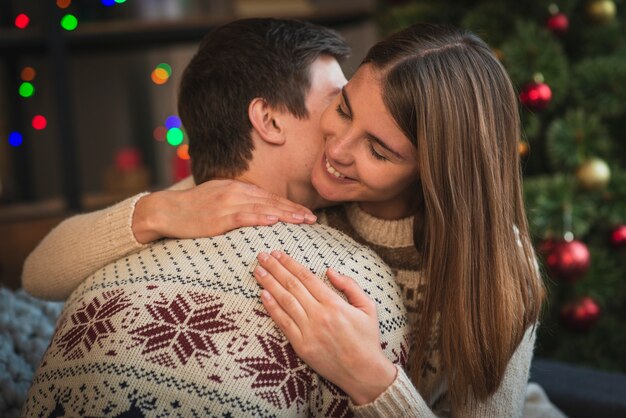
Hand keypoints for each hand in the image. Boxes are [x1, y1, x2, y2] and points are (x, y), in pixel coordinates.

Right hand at [132, 180, 316, 242]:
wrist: (166, 210)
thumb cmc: (193, 208)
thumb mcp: (219, 197)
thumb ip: (239, 201)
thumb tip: (259, 210)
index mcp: (237, 188)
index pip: (270, 197)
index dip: (290, 205)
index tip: (307, 213)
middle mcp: (235, 193)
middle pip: (272, 201)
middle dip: (294, 210)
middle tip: (313, 218)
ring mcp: (227, 204)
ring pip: (263, 208)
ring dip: (285, 214)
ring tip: (303, 221)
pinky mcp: (218, 217)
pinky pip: (244, 216)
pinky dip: (261, 217)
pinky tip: (275, 220)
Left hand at [253, 250, 396, 404]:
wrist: (364, 372)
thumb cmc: (367, 339)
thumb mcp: (368, 307)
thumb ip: (350, 286)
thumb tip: (329, 271)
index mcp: (334, 304)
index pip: (307, 277)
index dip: (290, 264)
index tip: (278, 253)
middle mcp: (319, 315)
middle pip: (292, 286)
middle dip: (275, 268)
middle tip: (262, 256)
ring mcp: (308, 331)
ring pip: (284, 301)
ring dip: (269, 284)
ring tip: (258, 271)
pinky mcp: (301, 346)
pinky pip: (283, 323)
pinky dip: (271, 308)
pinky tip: (262, 295)